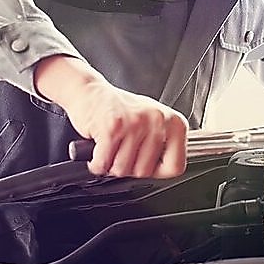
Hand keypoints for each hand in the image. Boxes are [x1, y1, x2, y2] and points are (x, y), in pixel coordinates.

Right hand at [35, 56, 187, 177]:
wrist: (89, 91)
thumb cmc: (119, 109)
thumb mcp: (151, 124)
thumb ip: (163, 146)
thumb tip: (166, 171)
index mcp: (174, 122)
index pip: (175, 167)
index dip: (156, 172)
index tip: (145, 163)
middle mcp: (158, 120)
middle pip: (144, 171)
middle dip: (127, 168)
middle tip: (121, 151)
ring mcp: (136, 123)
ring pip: (122, 169)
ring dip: (110, 165)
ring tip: (110, 147)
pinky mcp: (113, 127)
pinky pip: (103, 163)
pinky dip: (96, 163)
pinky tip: (98, 150)